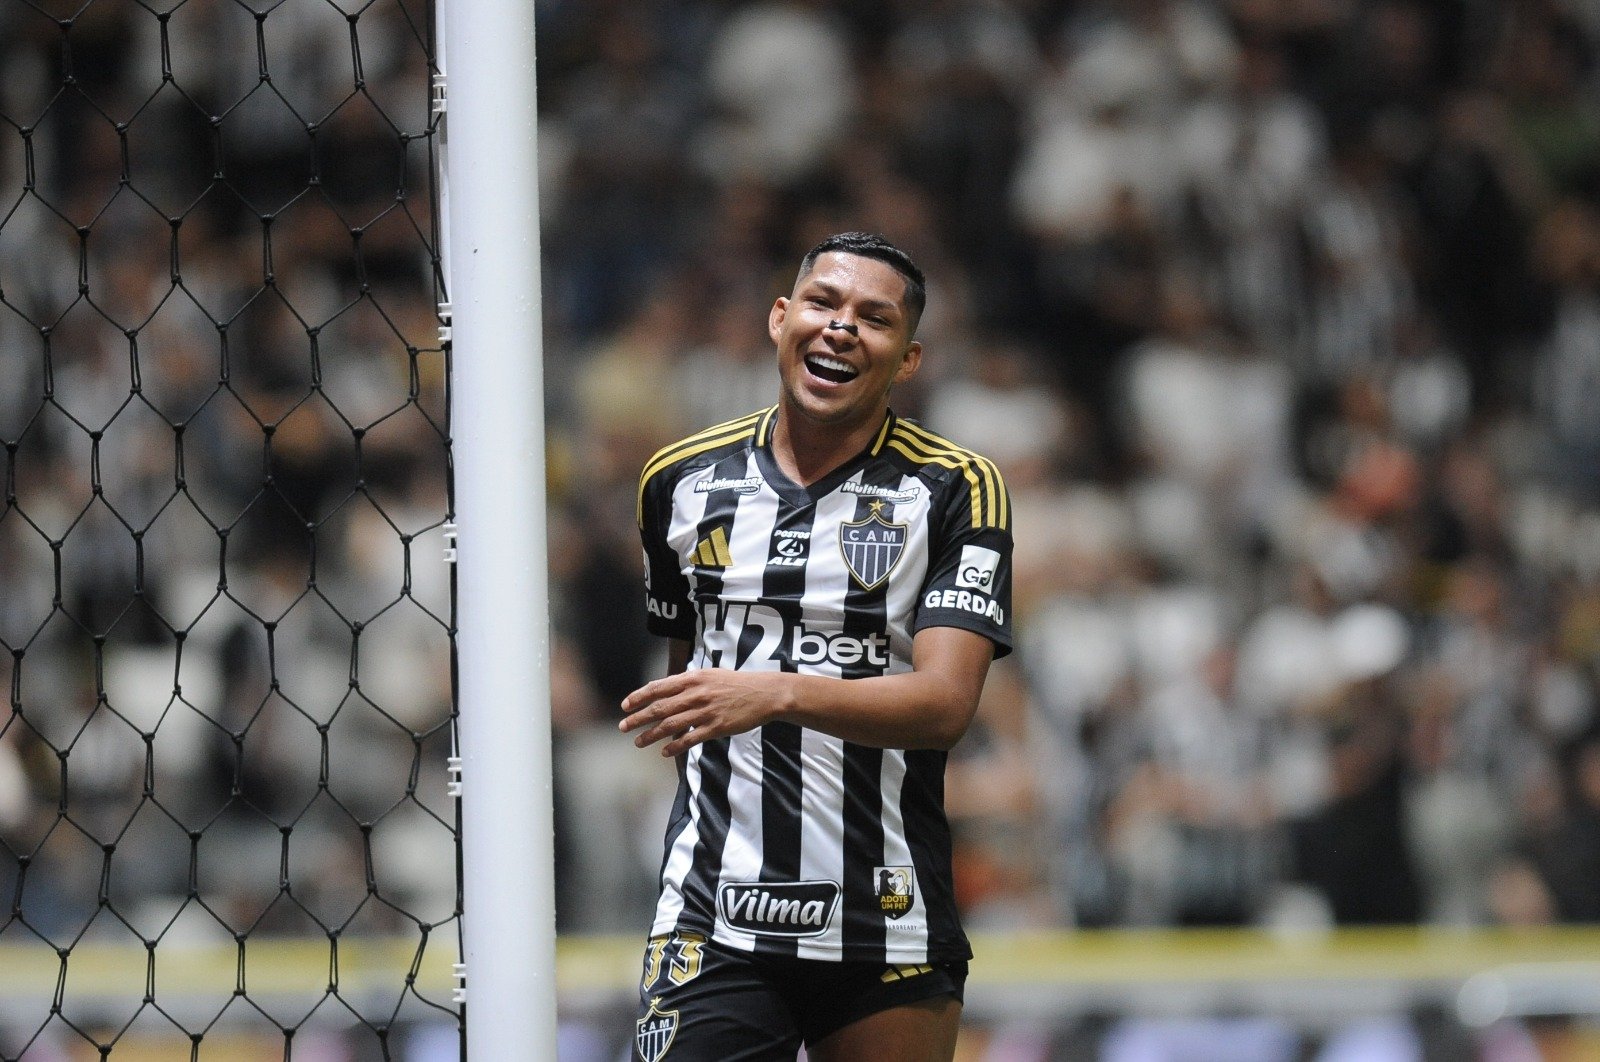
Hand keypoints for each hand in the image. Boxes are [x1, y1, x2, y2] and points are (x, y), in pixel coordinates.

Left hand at [620, 669, 794, 756]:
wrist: (764, 694)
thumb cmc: (735, 683)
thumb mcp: (709, 675)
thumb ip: (687, 683)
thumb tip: (663, 691)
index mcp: (693, 678)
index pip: (658, 688)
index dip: (639, 697)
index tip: (625, 706)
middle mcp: (696, 694)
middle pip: (659, 708)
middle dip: (638, 718)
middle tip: (623, 727)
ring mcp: (705, 712)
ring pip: (670, 725)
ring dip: (651, 735)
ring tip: (638, 742)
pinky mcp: (716, 728)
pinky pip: (690, 739)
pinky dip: (675, 746)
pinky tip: (664, 752)